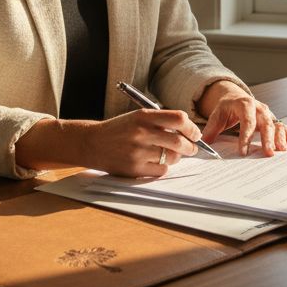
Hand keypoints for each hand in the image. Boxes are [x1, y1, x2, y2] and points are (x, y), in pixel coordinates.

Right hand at [77, 108, 200, 176]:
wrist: (92, 142)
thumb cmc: (119, 129)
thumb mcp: (138, 117)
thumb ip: (161, 121)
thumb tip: (188, 132)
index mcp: (144, 115)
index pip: (179, 119)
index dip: (191, 127)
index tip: (195, 133)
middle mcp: (141, 132)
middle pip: (179, 141)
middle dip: (190, 147)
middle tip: (192, 149)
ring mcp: (138, 151)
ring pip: (172, 157)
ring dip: (177, 157)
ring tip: (172, 155)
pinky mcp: (134, 168)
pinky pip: (161, 170)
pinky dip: (163, 167)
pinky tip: (157, 162)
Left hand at [198, 80, 286, 156]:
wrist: (235, 98)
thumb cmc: (227, 108)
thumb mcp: (217, 115)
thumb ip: (211, 129)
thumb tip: (204, 143)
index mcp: (244, 104)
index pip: (247, 120)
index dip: (245, 136)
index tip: (242, 151)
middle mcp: (259, 108)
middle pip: (265, 123)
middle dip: (267, 139)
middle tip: (268, 153)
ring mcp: (268, 114)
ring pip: (276, 125)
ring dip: (280, 138)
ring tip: (282, 151)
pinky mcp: (273, 120)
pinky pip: (282, 128)